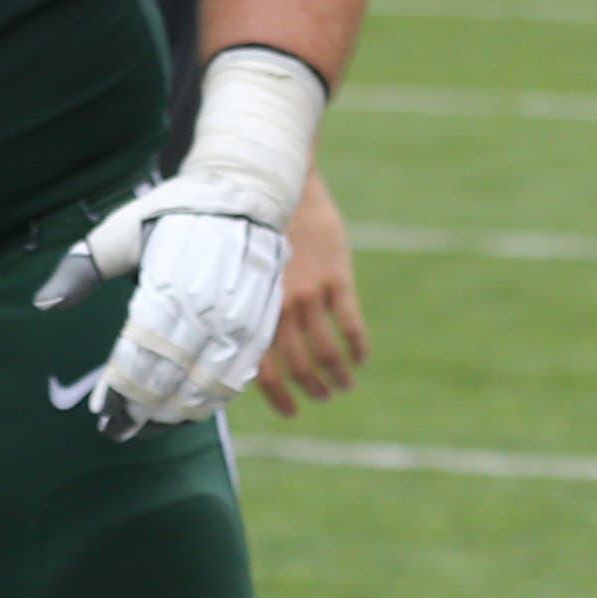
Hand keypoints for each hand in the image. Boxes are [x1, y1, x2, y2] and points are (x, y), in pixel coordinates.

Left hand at [35, 180, 288, 439]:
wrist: (243, 195)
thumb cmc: (170, 213)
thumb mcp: (117, 233)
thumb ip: (80, 270)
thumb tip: (44, 305)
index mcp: (168, 288)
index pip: (139, 357)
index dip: (120, 392)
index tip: (100, 414)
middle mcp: (207, 310)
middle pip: (171, 378)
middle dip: (142, 410)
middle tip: (117, 430)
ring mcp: (239, 322)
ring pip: (207, 386)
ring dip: (177, 413)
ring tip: (149, 427)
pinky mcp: (261, 326)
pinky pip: (238, 376)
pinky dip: (212, 399)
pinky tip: (189, 410)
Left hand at [255, 168, 366, 415]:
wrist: (277, 185)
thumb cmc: (248, 228)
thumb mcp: (234, 269)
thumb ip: (240, 306)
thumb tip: (234, 344)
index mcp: (249, 305)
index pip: (260, 365)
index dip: (276, 395)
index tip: (290, 412)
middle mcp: (277, 304)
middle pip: (298, 364)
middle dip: (312, 388)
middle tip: (323, 397)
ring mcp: (309, 292)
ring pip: (327, 351)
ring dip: (338, 375)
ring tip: (344, 386)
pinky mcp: (336, 277)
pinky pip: (351, 324)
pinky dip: (359, 347)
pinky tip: (362, 358)